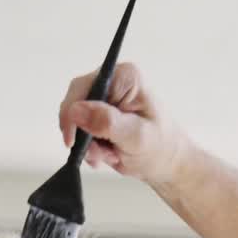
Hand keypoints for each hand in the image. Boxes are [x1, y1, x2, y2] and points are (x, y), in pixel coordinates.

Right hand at [58, 62, 189, 184]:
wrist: (165, 160)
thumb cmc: (160, 146)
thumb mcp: (136, 137)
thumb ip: (107, 122)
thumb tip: (76, 110)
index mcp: (124, 77)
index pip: (83, 87)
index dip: (72, 114)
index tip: (74, 140)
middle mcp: (111, 82)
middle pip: (74, 104)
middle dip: (83, 134)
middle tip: (101, 154)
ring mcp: (103, 98)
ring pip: (74, 120)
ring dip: (87, 144)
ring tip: (110, 155)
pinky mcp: (97, 113)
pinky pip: (78, 130)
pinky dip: (88, 147)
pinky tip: (106, 153)